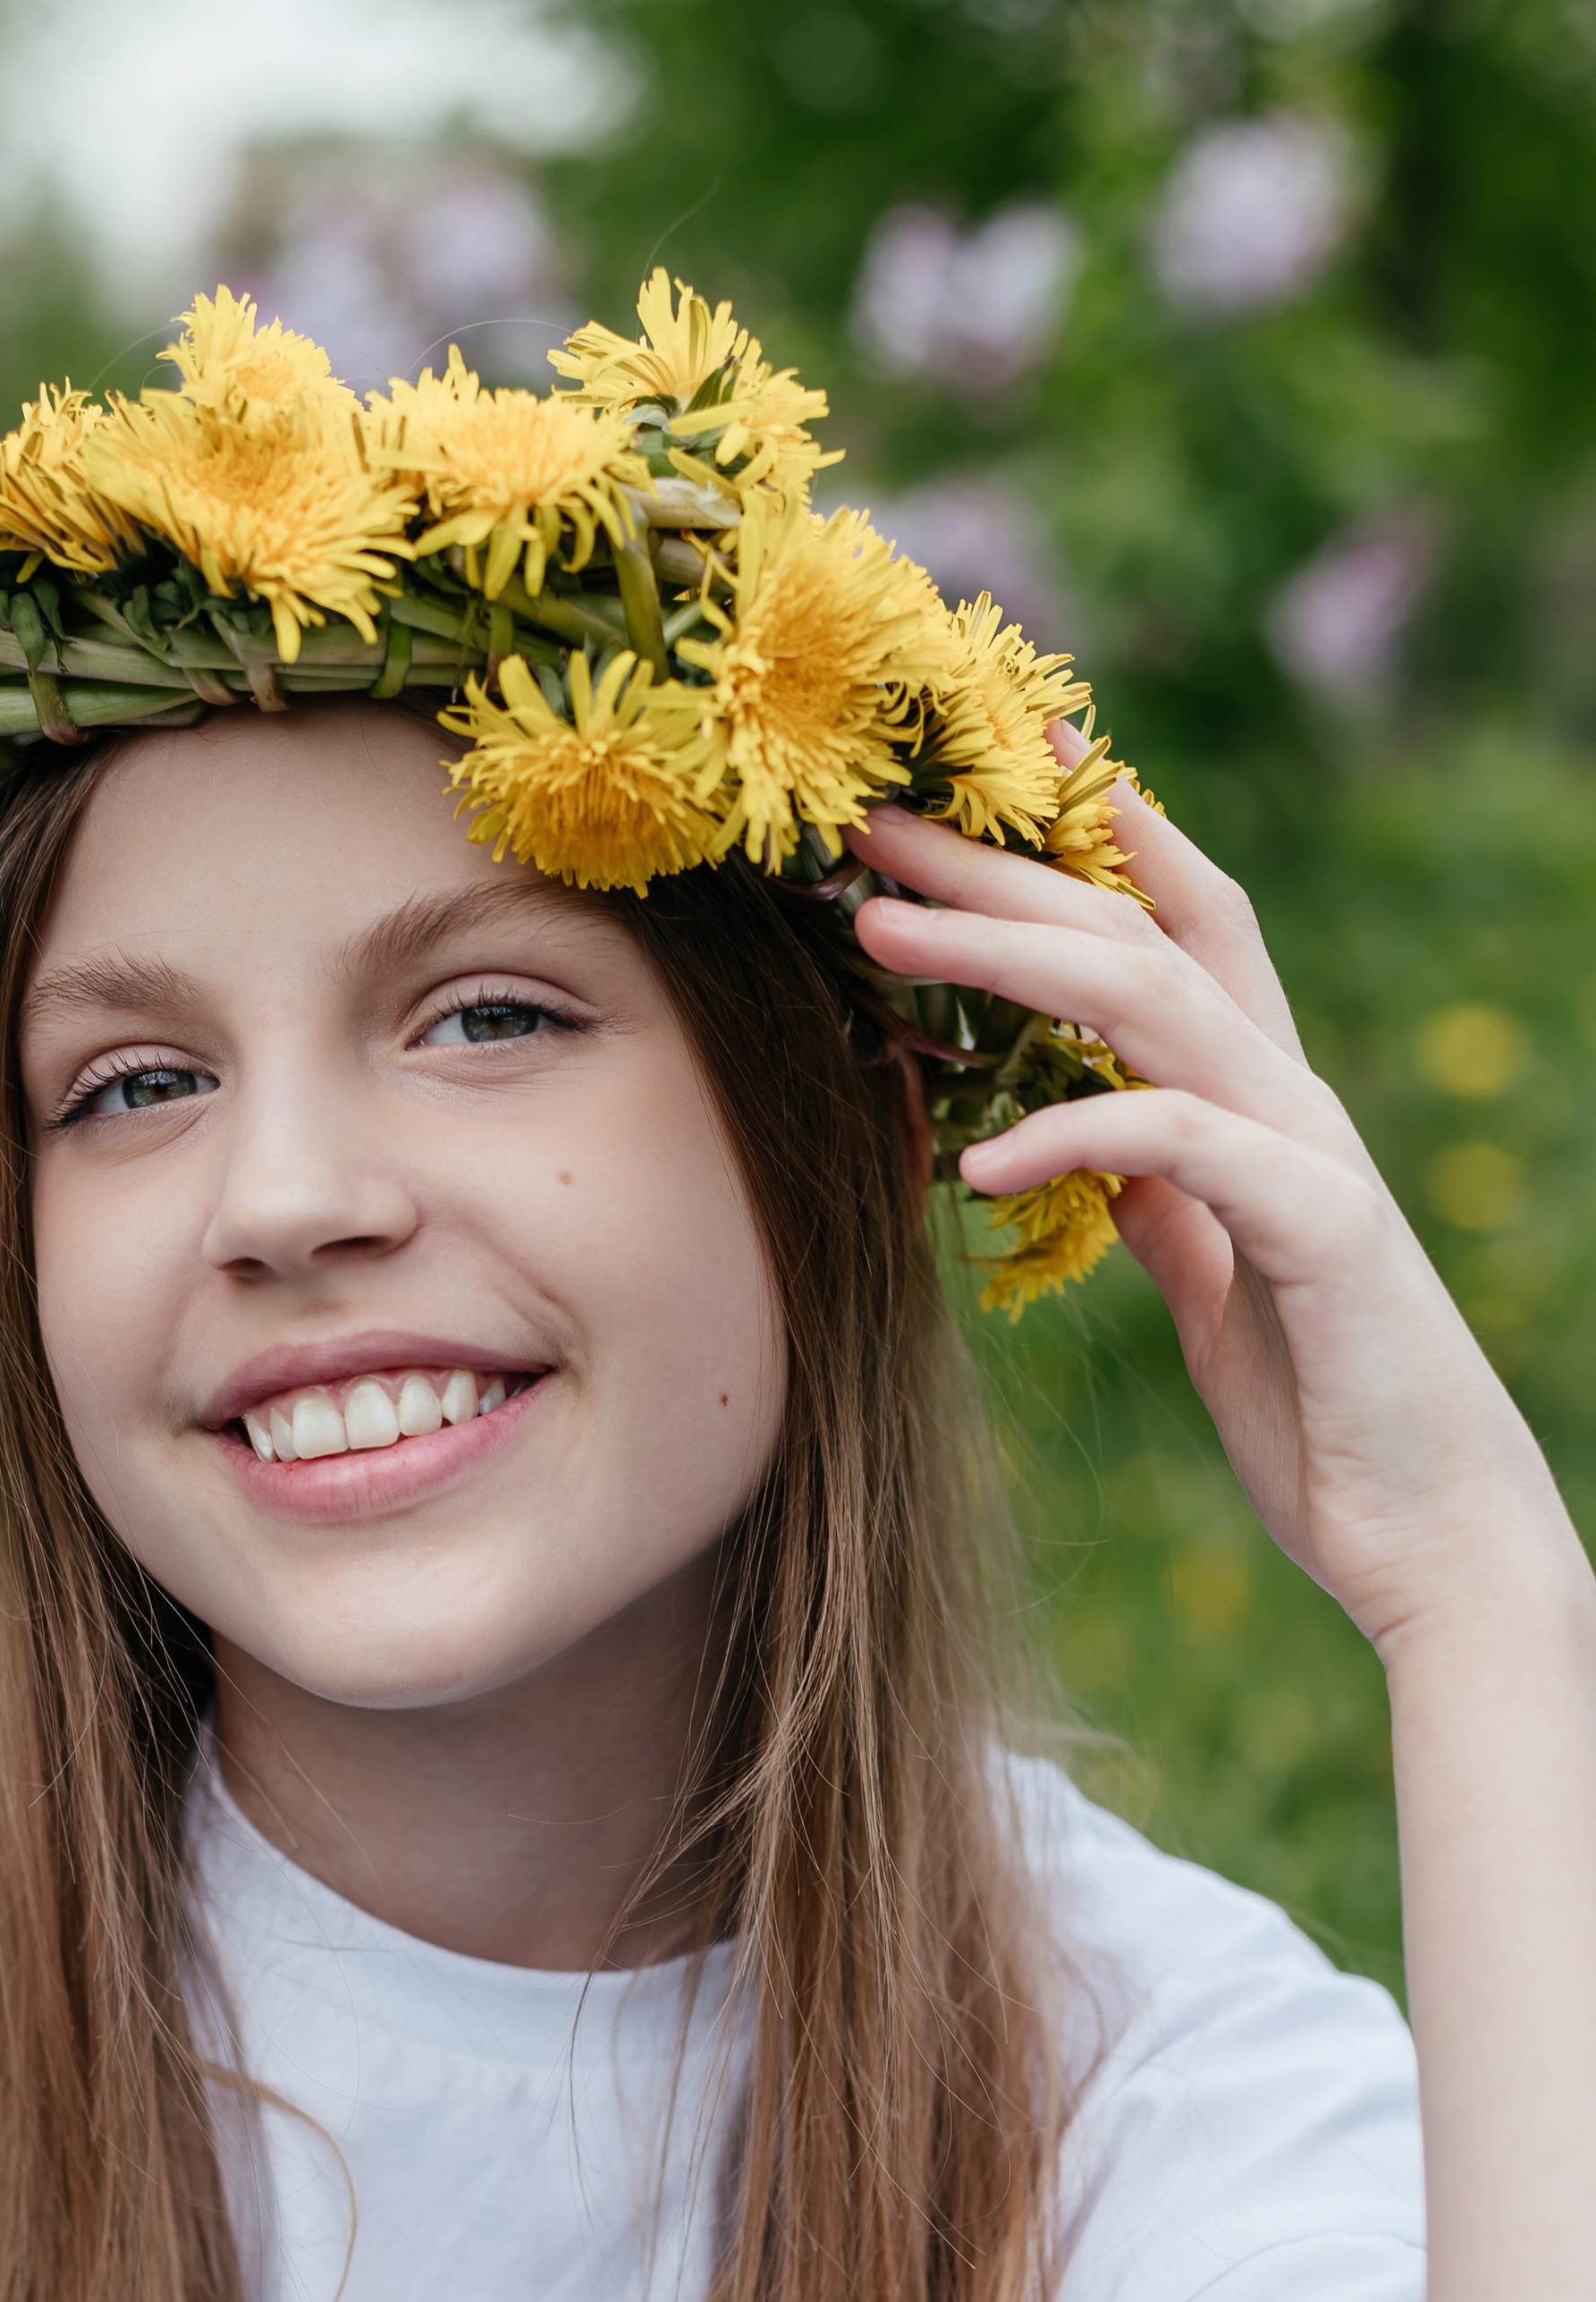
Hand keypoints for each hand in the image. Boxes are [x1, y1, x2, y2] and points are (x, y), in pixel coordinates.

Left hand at [852, 760, 1570, 1660]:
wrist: (1428, 1534)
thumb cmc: (1323, 1406)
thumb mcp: (1213, 1277)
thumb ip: (1161, 1197)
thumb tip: (1083, 1153)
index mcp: (1265, 1099)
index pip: (1186, 919)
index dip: (1099, 832)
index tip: (989, 767)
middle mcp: (1292, 1098)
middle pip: (1138, 931)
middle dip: (1002, 869)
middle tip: (872, 829)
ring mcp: (1312, 1154)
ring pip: (1156, 1000)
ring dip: (1007, 959)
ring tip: (882, 938)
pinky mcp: (1320, 1231)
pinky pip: (1183, 1148)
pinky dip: (1076, 1135)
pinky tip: (979, 1164)